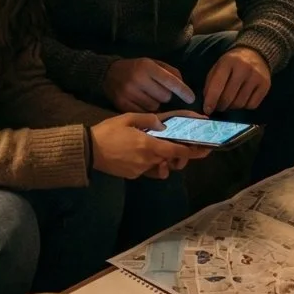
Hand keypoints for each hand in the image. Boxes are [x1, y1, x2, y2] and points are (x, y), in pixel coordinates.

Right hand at [89, 113, 208, 179]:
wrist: (89, 151)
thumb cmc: (108, 132)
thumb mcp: (127, 118)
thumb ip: (148, 119)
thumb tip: (163, 124)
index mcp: (149, 146)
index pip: (177, 151)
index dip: (192, 151)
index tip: (204, 149)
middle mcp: (148, 161)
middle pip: (171, 161)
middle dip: (179, 157)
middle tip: (184, 148)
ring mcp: (141, 170)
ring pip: (161, 167)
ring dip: (164, 160)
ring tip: (160, 151)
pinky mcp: (133, 176)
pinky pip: (148, 170)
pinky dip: (150, 163)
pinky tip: (141, 154)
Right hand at [103, 57, 194, 112]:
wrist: (108, 74)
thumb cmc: (136, 68)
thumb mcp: (152, 63)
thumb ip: (170, 72)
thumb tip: (183, 85)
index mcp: (147, 67)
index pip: (170, 81)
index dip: (183, 91)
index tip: (191, 98)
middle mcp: (138, 79)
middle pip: (164, 97)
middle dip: (165, 96)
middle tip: (156, 90)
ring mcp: (129, 93)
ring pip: (155, 106)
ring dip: (155, 103)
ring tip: (147, 95)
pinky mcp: (123, 104)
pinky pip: (144, 113)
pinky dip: (146, 110)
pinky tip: (140, 102)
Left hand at [202, 46, 270, 114]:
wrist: (255, 54)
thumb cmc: (232, 63)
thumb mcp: (218, 67)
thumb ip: (210, 84)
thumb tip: (208, 105)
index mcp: (228, 62)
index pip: (217, 85)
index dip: (211, 100)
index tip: (207, 110)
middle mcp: (243, 68)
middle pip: (229, 97)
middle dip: (221, 106)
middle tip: (218, 107)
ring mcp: (256, 76)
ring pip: (240, 103)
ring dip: (232, 107)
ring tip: (230, 102)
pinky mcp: (266, 85)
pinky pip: (252, 105)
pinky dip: (244, 106)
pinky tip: (242, 99)